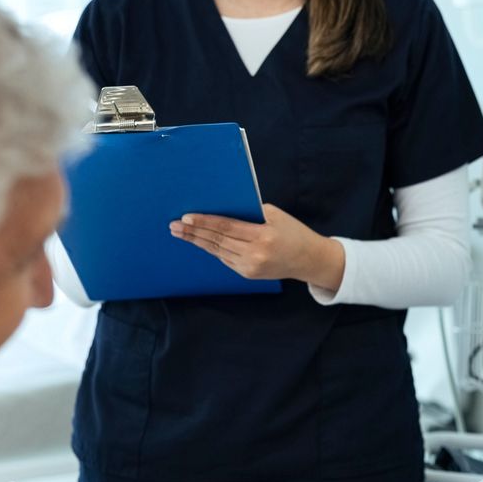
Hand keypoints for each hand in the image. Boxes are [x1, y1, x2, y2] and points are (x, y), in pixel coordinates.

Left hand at [170, 204, 343, 288]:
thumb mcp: (275, 215)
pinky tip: (199, 241)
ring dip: (197, 241)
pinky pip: (225, 259)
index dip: (205, 222)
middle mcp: (255, 254)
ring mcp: (250, 267)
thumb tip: (221, 207)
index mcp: (263, 236)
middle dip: (194, 232)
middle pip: (218, 240)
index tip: (187, 217)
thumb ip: (250, 212)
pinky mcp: (248, 274)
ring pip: (218, 251)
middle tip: (174, 226)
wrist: (308, 259)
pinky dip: (211, 249)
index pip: (227, 227)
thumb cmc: (292, 231)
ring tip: (180, 233)